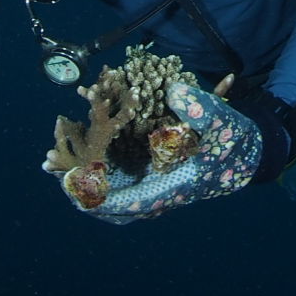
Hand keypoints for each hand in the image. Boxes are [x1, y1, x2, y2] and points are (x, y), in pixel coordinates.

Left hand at [58, 77, 263, 222]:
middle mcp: (156, 194)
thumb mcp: (224, 123)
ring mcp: (150, 186)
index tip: (68, 181)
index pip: (127, 203)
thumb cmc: (234, 141)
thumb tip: (175, 91)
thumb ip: (202, 109)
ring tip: (50, 160)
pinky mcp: (147, 175)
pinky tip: (72, 151)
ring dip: (80, 177)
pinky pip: (113, 178)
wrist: (245, 151)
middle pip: (107, 203)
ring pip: (107, 192)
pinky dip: (91, 168)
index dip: (95, 194)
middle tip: (50, 164)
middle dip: (77, 186)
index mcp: (172, 189)